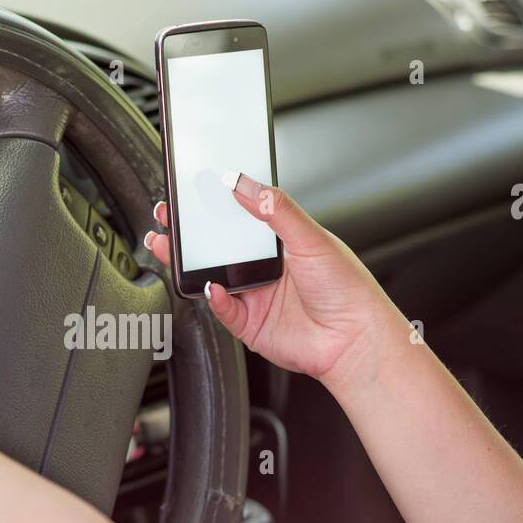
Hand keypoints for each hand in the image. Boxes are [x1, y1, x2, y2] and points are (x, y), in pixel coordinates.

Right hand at [145, 174, 401, 392]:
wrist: (355, 339)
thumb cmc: (347, 288)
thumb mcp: (311, 237)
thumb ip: (276, 209)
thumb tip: (244, 183)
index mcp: (279, 242)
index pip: (238, 217)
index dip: (214, 205)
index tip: (192, 191)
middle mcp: (264, 268)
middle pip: (216, 247)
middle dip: (188, 232)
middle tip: (167, 215)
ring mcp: (254, 295)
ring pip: (210, 276)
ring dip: (187, 263)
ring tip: (169, 246)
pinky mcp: (249, 324)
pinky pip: (221, 309)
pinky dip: (212, 298)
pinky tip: (211, 286)